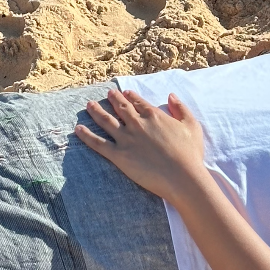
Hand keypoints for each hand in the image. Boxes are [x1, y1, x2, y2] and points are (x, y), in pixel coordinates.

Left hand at [75, 89, 206, 201]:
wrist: (182, 177)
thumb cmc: (190, 154)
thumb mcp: (191, 125)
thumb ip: (181, 108)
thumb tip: (170, 95)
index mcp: (153, 115)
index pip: (138, 102)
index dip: (130, 96)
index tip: (124, 92)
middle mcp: (137, 123)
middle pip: (120, 108)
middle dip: (112, 99)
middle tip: (106, 94)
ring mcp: (126, 139)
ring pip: (107, 121)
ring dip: (96, 112)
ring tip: (89, 105)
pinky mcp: (119, 155)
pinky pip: (99, 143)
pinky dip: (87, 135)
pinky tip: (78, 129)